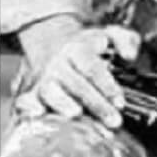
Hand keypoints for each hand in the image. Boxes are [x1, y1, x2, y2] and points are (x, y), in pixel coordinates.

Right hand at [18, 22, 140, 129]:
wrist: (56, 43)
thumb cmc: (90, 45)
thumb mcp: (111, 35)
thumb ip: (127, 40)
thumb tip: (130, 56)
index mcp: (79, 48)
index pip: (93, 68)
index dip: (107, 86)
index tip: (121, 103)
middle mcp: (59, 63)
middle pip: (77, 84)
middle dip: (96, 104)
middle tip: (114, 120)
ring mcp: (45, 78)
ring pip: (52, 92)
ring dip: (64, 105)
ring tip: (77, 115)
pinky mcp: (34, 92)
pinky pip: (26, 100)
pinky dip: (30, 107)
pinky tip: (39, 114)